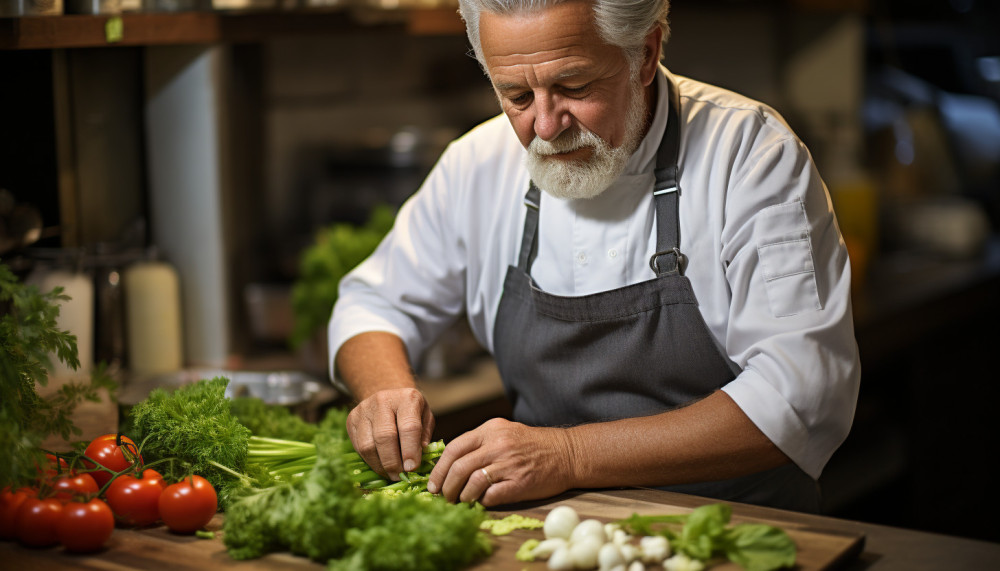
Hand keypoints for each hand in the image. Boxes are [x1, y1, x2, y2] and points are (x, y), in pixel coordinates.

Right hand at [346, 388, 434, 480]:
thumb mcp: (425, 417)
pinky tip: (381, 466)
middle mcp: (383, 400)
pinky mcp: (351, 420)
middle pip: (385, 437)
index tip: (412, 468)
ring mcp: (364, 410)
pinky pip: (359, 447)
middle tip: (401, 476)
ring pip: (368, 445)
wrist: (388, 395)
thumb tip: (420, 453)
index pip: (409, 427)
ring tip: (392, 474)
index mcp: (407, 398)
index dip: (410, 451)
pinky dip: (371, 461)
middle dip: (393, 462)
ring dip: (381, 465)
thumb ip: (425, 434)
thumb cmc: (410, 410)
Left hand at [427, 418, 573, 506]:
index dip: (439, 469)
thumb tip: (451, 462)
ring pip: (471, 483)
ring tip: (461, 502)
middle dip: (446, 487)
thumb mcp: (504, 432)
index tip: (434, 483)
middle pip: (458, 468)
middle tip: (444, 497)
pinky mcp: (520, 483)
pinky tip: (481, 503)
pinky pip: (490, 496)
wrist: (567, 453)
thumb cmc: (533, 445)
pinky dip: (481, 502)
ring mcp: (509, 464)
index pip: (454, 448)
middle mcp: (498, 444)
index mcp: (490, 430)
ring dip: (462, 497)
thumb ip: (480, 443)